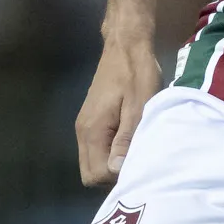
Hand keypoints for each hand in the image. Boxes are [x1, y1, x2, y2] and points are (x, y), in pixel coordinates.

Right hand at [75, 34, 162, 185]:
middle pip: (91, 175)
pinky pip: (97, 152)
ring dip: (113, 167)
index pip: (96, 174)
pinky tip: (130, 147)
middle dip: (113, 178)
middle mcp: (83, 133)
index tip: (140, 167)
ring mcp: (85, 128)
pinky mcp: (92, 123)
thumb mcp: (138, 106)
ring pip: (93, 164)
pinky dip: (111, 156)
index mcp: (92, 131)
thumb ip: (127, 139)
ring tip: (137, 156)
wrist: (125, 46)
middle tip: (139, 165)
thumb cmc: (136, 74)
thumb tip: (117, 170)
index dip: (118, 177)